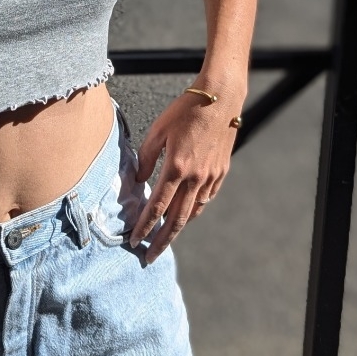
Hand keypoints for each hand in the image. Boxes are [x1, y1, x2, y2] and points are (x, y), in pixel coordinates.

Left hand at [129, 91, 237, 263]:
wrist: (220, 97)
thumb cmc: (186, 109)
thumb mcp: (159, 129)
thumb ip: (146, 156)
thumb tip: (139, 178)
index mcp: (176, 167)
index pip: (157, 206)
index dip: (145, 226)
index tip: (135, 241)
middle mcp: (195, 177)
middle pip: (176, 220)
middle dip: (161, 242)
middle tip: (150, 258)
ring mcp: (211, 176)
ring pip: (193, 212)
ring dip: (178, 228)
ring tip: (166, 238)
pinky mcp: (221, 172)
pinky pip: (207, 198)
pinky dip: (195, 209)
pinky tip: (187, 212)